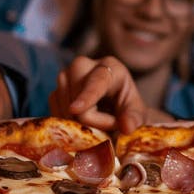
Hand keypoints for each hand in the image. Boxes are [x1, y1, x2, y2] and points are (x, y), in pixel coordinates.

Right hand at [49, 56, 170, 133]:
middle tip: (108, 125)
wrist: (113, 106)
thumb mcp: (137, 113)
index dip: (87, 97)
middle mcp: (83, 65)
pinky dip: (68, 124)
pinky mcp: (55, 91)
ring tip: (97, 122)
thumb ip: (134, 119)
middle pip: (77, 98)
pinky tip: (82, 123)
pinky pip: (55, 113)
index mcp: (110, 66)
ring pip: (64, 108)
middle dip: (90, 120)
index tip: (75, 109)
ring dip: (80, 124)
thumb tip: (127, 127)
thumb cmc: (127, 107)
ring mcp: (65, 77)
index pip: (97, 82)